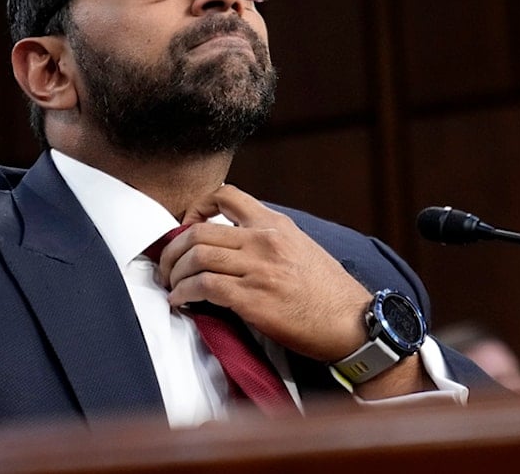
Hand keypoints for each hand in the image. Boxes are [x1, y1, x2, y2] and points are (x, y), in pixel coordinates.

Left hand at [156, 184, 372, 361]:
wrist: (353, 323)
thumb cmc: (328, 292)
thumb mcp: (301, 247)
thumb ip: (268, 239)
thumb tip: (232, 243)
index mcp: (275, 224)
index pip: (226, 195)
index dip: (196, 208)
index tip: (186, 228)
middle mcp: (264, 240)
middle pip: (198, 231)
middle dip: (173, 250)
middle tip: (167, 266)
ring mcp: (258, 269)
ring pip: (196, 257)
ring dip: (174, 274)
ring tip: (172, 287)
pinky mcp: (253, 299)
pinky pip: (203, 287)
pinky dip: (184, 294)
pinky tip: (181, 302)